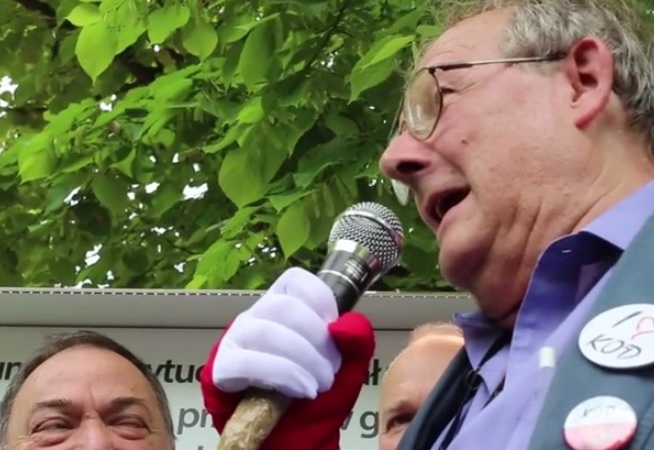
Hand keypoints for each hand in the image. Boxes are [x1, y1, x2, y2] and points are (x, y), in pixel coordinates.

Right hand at [200, 267, 374, 449]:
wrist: (294, 438)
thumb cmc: (317, 397)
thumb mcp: (348, 368)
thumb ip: (357, 340)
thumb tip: (344, 325)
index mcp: (284, 306)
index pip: (295, 281)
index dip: (320, 302)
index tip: (334, 333)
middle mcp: (256, 316)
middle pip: (283, 307)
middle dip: (315, 340)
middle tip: (329, 371)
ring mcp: (235, 340)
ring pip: (265, 332)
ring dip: (301, 361)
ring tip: (317, 385)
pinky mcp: (221, 368)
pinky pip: (245, 362)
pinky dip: (280, 375)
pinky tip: (299, 389)